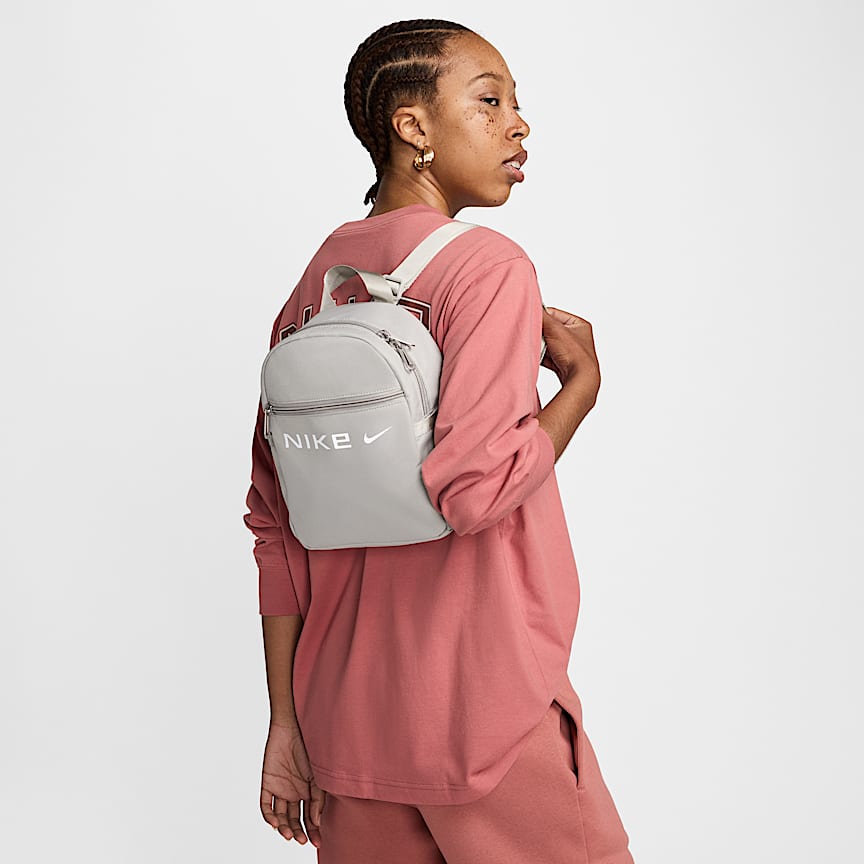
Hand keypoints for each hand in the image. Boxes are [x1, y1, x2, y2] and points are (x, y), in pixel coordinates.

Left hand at [260, 720, 325, 848]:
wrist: (293, 727)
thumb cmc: (310, 747)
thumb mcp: (318, 776)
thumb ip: (317, 799)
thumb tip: (316, 823)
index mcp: (308, 790)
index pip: (309, 816)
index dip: (313, 830)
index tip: (317, 842)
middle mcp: (294, 792)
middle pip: (293, 819)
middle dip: (298, 832)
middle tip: (302, 841)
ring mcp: (280, 788)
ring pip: (279, 816)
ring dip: (283, 828)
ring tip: (288, 835)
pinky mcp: (267, 783)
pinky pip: (266, 804)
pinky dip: (269, 816)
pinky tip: (275, 824)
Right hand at [541, 306, 600, 399]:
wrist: (579, 380)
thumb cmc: (575, 355)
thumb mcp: (555, 329)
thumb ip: (541, 316)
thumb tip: (531, 307)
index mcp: (579, 325)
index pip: (554, 314)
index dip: (542, 317)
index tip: (533, 320)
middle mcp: (576, 337)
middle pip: (549, 330)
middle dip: (541, 334)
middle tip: (536, 336)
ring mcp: (570, 352)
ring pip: (547, 344)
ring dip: (540, 346)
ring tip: (540, 349)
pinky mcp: (563, 364)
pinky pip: (547, 357)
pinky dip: (541, 357)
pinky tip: (539, 358)